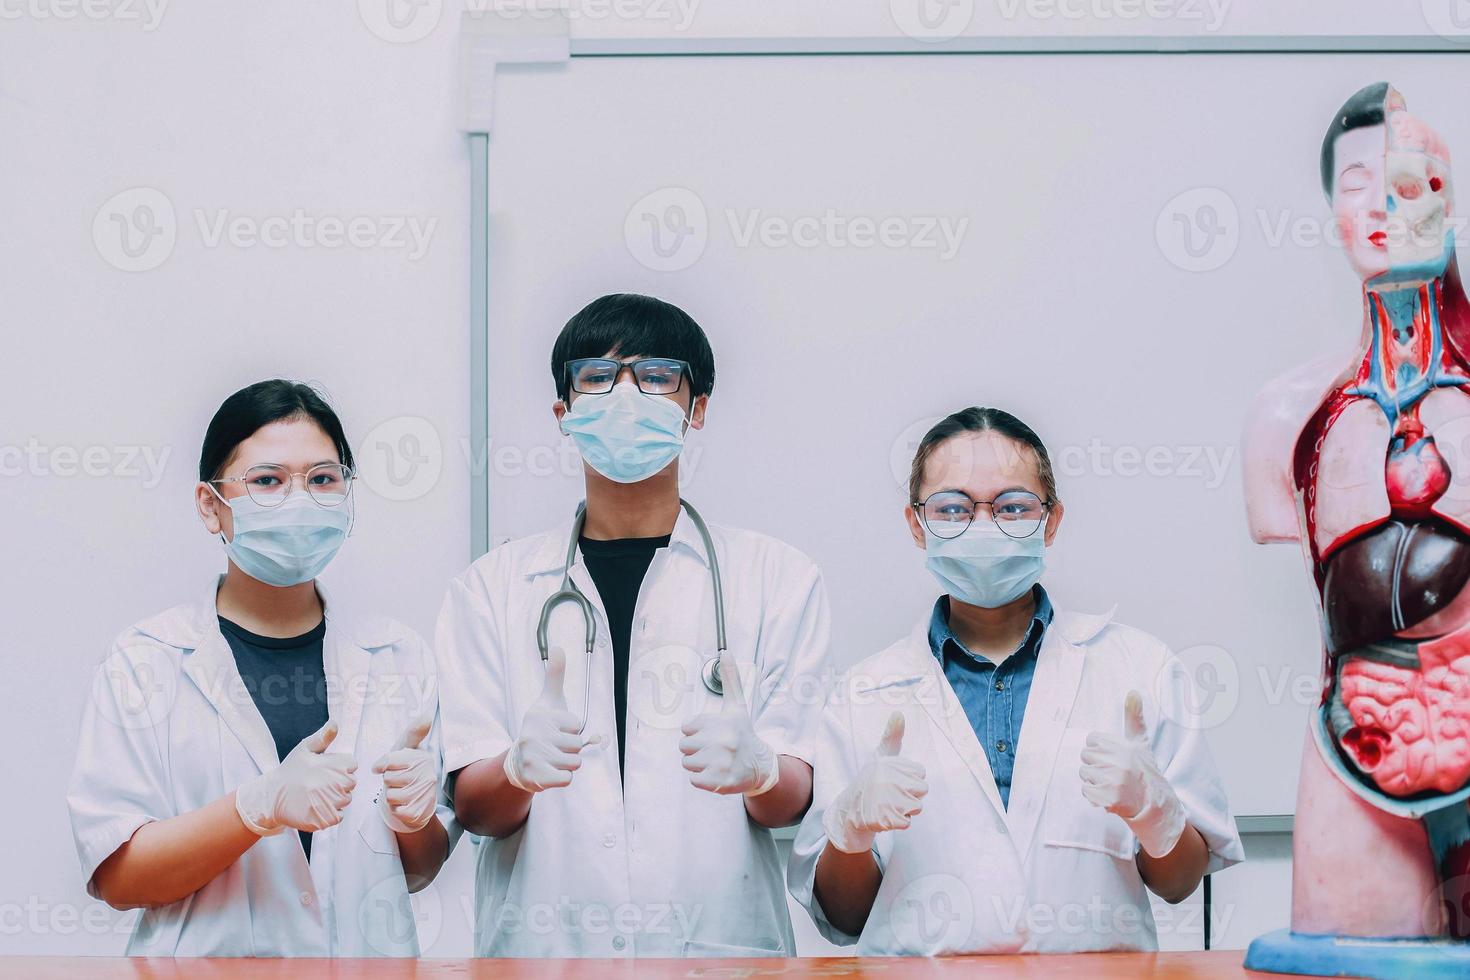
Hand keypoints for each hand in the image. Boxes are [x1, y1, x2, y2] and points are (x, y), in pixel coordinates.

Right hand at [236, 719, 357, 835]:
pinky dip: (331, 813)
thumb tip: (334, 723)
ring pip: (346, 800)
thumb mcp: (304, 750)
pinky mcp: (325, 820)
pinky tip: (316, 807)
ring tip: (316, 795)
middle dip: (339, 782)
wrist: (271, 798)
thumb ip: (323, 737)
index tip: (324, 769)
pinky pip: (339, 816)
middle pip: (351, 783)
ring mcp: (330, 803)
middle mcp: (334, 784)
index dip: (339, 766)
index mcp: (333, 764)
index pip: (352, 764)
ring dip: (336, 798)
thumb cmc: (290, 771)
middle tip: (319, 783)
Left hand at [372, 714, 437, 833]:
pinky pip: (396, 811)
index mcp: (423, 758)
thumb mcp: (407, 748)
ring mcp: (425, 794)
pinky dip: (395, 809)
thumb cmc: (407, 769)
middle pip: (389, 779)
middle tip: (398, 780)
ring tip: (401, 792)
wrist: (419, 799)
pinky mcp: (420, 812)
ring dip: (391, 796)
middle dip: (389, 781)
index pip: (390, 761)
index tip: (386, 766)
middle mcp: (428, 775)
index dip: (383, 765)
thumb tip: (428, 717)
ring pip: (391, 796)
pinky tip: (404, 804)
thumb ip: (413, 732)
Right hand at [503, 645, 598, 792]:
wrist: (518, 762)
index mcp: (540, 716)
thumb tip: (558, 647)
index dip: (570, 730)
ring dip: (566, 763)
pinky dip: (562, 778)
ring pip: (575, 762)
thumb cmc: (541, 729)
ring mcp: (534, 757)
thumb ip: (555, 676)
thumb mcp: (548, 701)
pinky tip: (549, 771)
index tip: (555, 730)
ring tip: (551, 759)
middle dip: (569, 749)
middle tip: (552, 747)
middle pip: (578, 745)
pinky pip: (567, 779)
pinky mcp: (536, 777)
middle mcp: (534, 735)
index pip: (577, 725)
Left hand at [679, 657, 779, 795]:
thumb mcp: (736, 706)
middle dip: (697, 749)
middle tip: (716, 750)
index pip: (686, 728)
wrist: (760, 766)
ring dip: (699, 765)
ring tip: (717, 761)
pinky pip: (693, 780)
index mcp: (722, 722)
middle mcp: (722, 741)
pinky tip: (717, 773)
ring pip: (687, 763)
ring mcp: (720, 763)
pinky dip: (703, 780)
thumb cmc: (743, 734)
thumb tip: (725, 651)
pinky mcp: (718, 782)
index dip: (698, 732)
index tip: (714, 734)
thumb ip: (730, 679)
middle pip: (684, 746)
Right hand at [822, 712, 927, 853]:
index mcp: (889, 763)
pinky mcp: (884, 819)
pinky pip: (907, 823)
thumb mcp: (881, 755)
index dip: (910, 778)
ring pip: (917, 807)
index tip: (894, 778)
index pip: (920, 773)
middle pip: (922, 790)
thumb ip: (892, 735)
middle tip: (891, 793)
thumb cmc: (870, 780)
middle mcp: (887, 780)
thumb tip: (899, 712)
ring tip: (888, 804)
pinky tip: (885, 816)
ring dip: (906, 809)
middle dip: (910, 794)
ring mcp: (886, 800)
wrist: (849, 810)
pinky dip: (898, 822)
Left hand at [1079, 690, 1186, 857]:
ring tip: (1113, 785)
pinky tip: (1109, 796)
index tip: (1114, 758)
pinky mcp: (1108, 798)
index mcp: (1124, 746)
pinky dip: (1094, 796)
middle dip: (1096, 765)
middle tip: (1114, 773)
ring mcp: (1114, 781)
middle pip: (1085, 756)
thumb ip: (1134, 717)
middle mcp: (1119, 762)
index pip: (1092, 740)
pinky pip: (1085, 791)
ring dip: (1094, 781)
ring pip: (1084, 773)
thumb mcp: (1140, 743)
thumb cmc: (1143, 771)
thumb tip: (1133, 691)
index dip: (1101, 750)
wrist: (1154, 805)